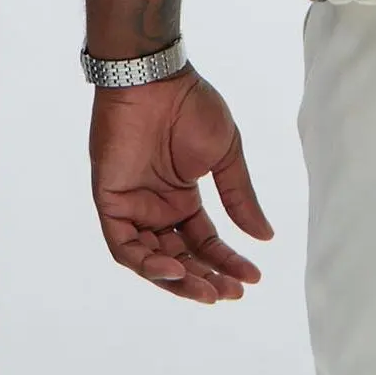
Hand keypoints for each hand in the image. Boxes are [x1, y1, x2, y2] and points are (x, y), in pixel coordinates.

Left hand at [88, 66, 274, 303]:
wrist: (157, 80)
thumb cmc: (192, 107)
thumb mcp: (226, 156)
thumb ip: (240, 198)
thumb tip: (265, 237)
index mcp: (183, 198)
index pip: (205, 241)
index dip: (228, 261)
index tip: (254, 277)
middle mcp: (156, 208)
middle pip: (180, 256)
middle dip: (205, 278)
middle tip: (231, 293)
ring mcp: (132, 207)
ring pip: (151, 259)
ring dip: (178, 278)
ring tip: (208, 289)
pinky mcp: (110, 202)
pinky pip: (124, 245)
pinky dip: (147, 262)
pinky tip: (175, 268)